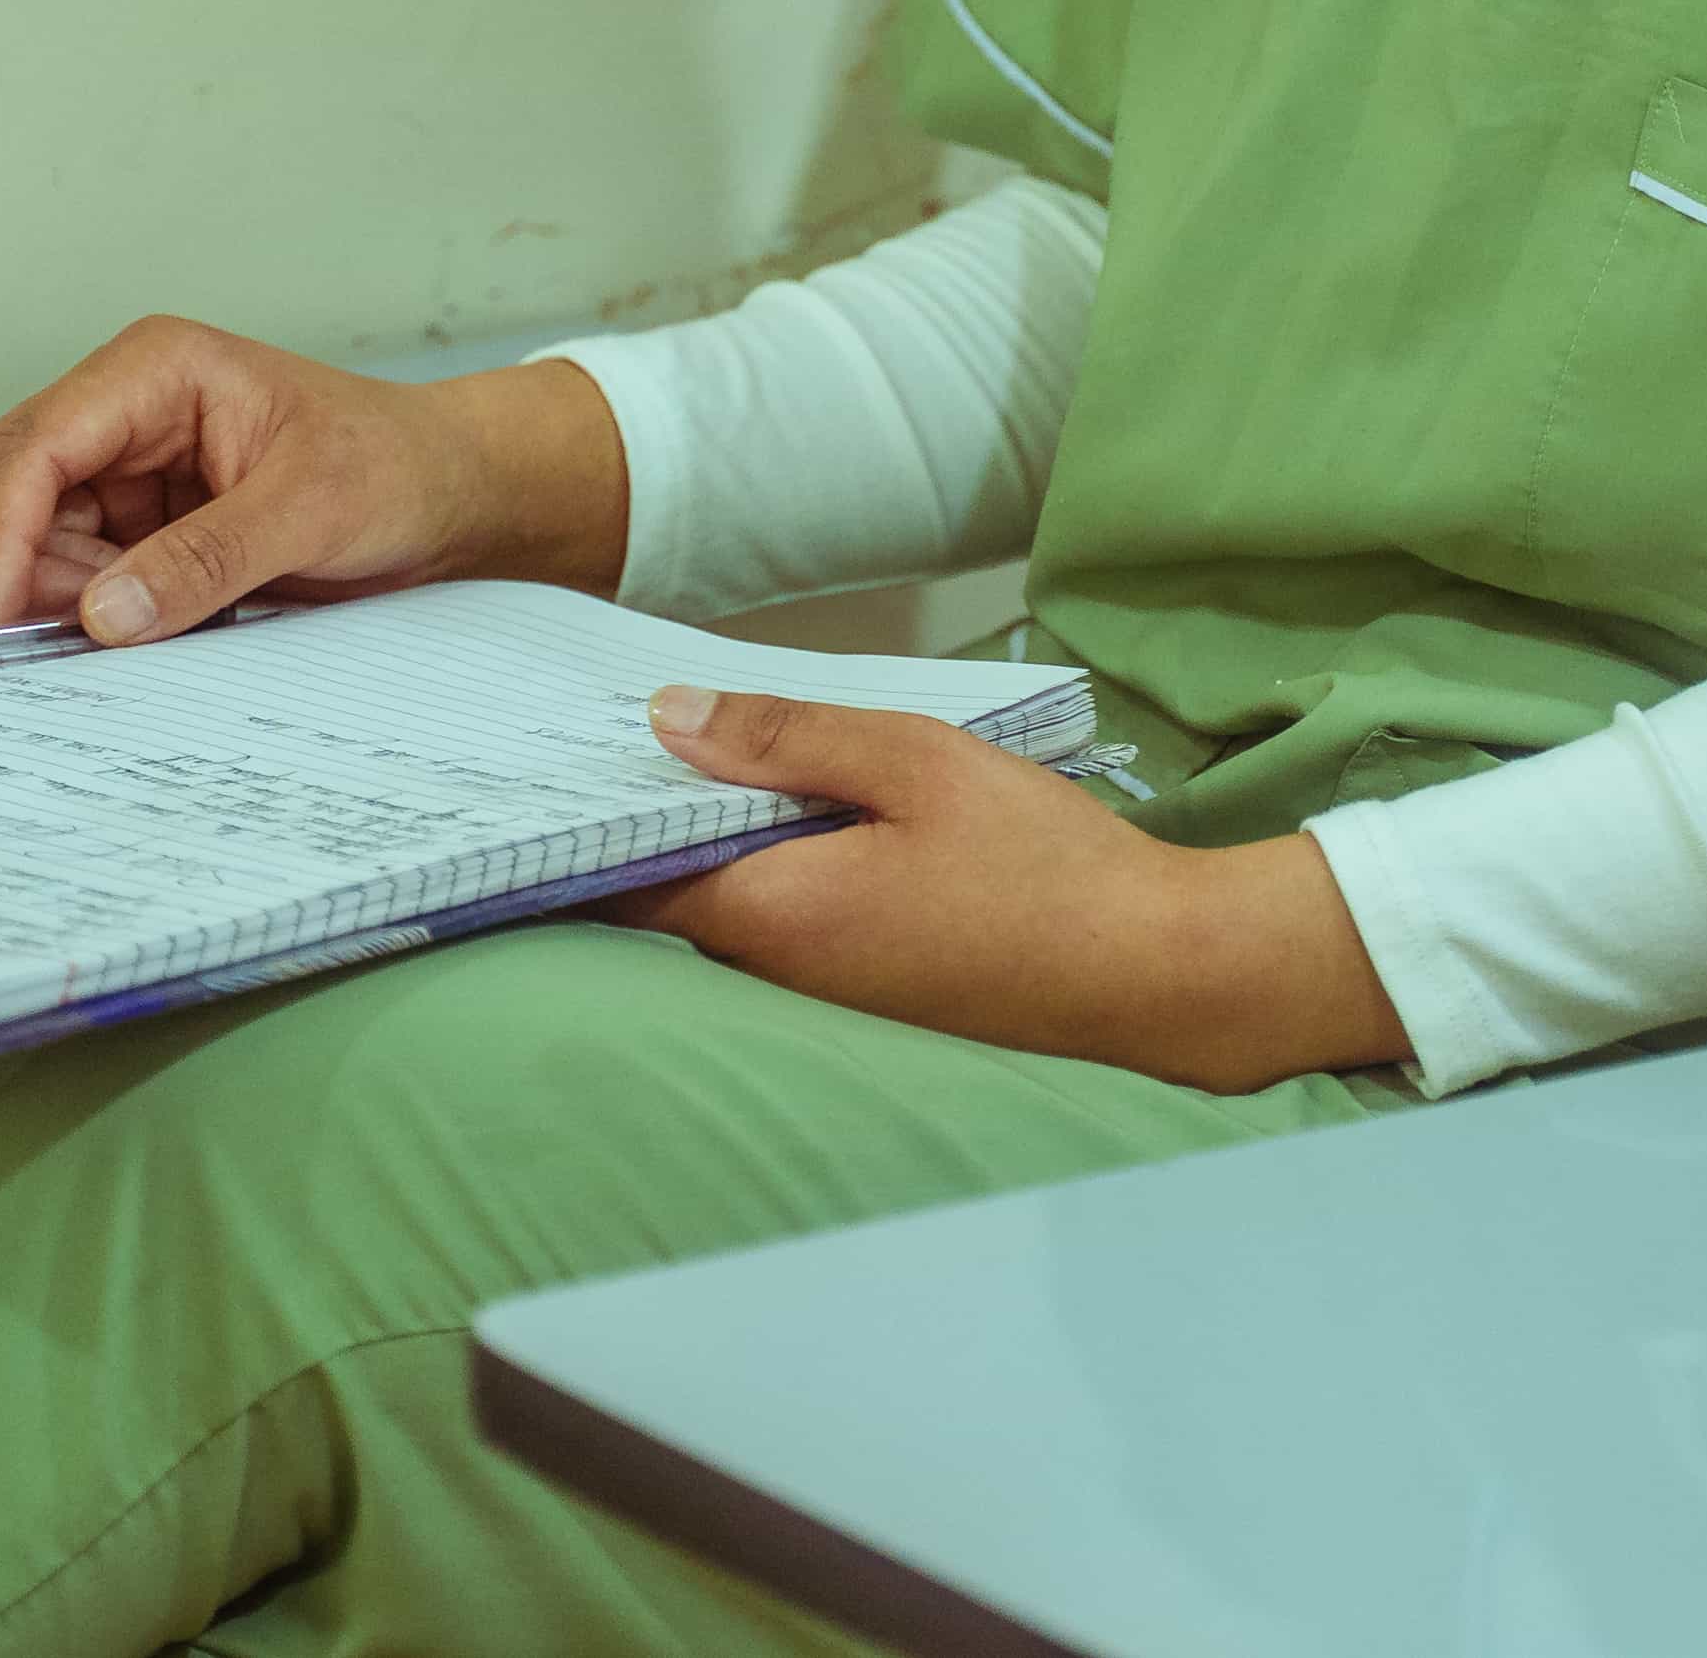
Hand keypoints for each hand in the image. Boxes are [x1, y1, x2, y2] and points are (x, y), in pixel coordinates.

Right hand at [0, 317, 628, 637]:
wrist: (447, 493)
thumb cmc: (395, 465)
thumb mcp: (311, 510)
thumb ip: (207, 559)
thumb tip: (104, 613)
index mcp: (155, 370)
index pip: (37, 447)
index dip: (2, 533)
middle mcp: (124, 410)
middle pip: (6, 489)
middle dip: (29, 567)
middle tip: (93, 633)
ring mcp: (127, 467)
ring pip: (32, 539)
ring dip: (66, 595)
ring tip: (161, 621)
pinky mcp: (142, 521)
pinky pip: (78, 572)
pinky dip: (97, 610)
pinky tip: (160, 623)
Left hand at [599, 687, 1408, 1093]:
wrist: (1154, 971)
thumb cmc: (1039, 863)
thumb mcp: (914, 761)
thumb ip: (787, 738)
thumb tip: (663, 716)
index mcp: (773, 912)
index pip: (623, 876)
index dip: (581, 813)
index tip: (551, 752)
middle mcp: (780, 967)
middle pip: (671, 888)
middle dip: (642, 811)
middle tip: (617, 721)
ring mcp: (828, 989)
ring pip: (733, 901)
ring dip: (713, 835)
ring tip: (702, 743)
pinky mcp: (874, 991)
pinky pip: (789, 919)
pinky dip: (772, 862)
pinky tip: (798, 804)